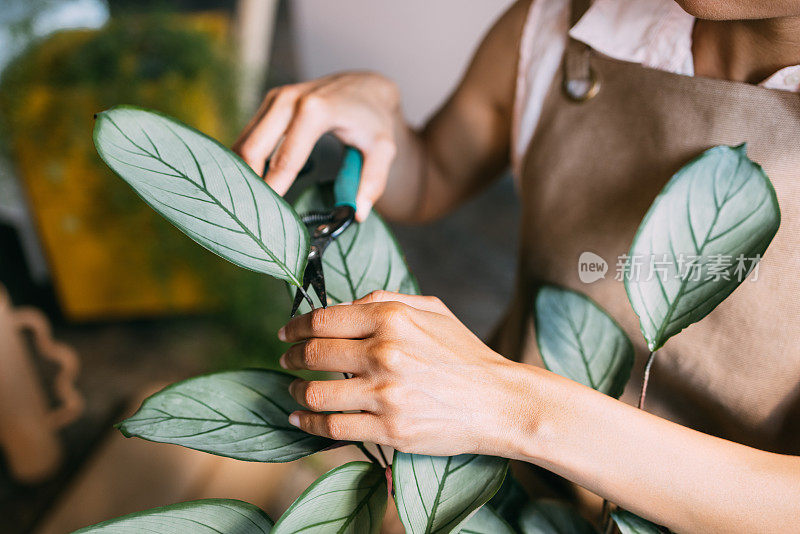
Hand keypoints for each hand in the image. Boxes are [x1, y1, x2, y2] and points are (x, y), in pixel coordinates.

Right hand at [232, 72, 400, 220]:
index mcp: (315, 111)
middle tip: (254, 214)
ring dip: (244, 172)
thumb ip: (372, 181)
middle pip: (253, 149)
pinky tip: (255, 183)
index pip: (286, 159)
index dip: (274, 189)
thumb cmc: (373, 120)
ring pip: (244, 142)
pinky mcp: (269, 103)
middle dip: (250, 183)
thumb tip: (356, 213)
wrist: (365, 88)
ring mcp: (275, 99)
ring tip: (251, 203)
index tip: (268, 216)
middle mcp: (289, 100)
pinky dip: (247, 161)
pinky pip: (248, 136)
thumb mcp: (383, 149)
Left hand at [278, 290, 526, 456]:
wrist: (499, 401)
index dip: (296, 327)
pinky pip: (333, 428)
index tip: (286, 333)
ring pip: (317, 394)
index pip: (324, 319)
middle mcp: (384, 353)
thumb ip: (386, 299)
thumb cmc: (465, 353)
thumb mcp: (432, 309)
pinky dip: (309, 423)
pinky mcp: (389, 430)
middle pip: (314, 354)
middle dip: (292, 358)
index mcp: (392, 318)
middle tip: (287, 360)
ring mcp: (385, 394)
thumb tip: (344, 304)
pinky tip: (301, 418)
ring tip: (294, 391)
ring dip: (296, 392)